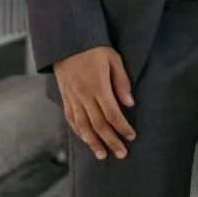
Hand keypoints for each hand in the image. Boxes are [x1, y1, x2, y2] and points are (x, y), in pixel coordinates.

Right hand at [53, 46, 136, 160]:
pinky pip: (71, 118)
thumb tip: (129, 104)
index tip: (131, 136)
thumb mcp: (113, 58)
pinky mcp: (65, 97)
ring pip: (83, 126)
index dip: (122, 127)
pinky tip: (85, 140)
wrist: (67, 40)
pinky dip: (79, 132)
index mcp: (97, 86)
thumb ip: (122, 81)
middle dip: (111, 141)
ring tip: (102, 156)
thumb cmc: (94, 47)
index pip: (112, 113)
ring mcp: (72, 97)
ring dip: (93, 143)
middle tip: (122, 154)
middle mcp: (83, 95)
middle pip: (98, 124)